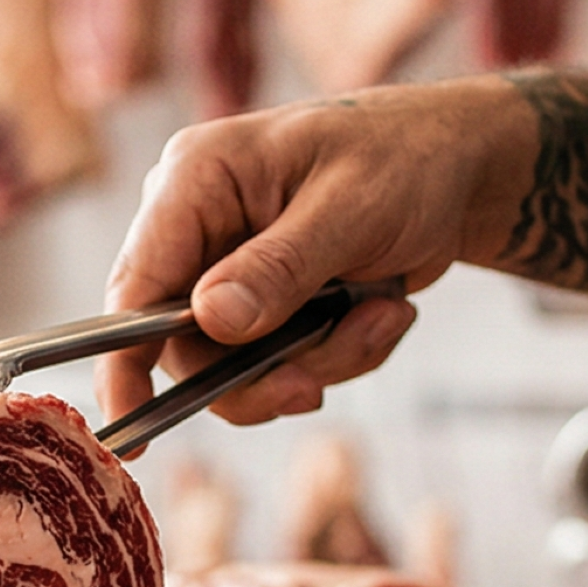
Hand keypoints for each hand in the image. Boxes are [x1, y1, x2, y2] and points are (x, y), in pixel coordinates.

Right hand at [98, 82, 521, 430]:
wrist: (463, 168)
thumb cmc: (408, 159)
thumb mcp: (351, 209)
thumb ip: (279, 268)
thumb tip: (212, 322)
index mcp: (195, 180)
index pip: (134, 286)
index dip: (124, 362)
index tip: (133, 427)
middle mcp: (198, 227)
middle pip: (184, 346)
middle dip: (261, 374)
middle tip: (316, 384)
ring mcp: (230, 268)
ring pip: (237, 367)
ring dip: (317, 361)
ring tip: (383, 315)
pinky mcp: (266, 302)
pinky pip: (279, 365)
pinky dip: (337, 354)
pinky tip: (382, 309)